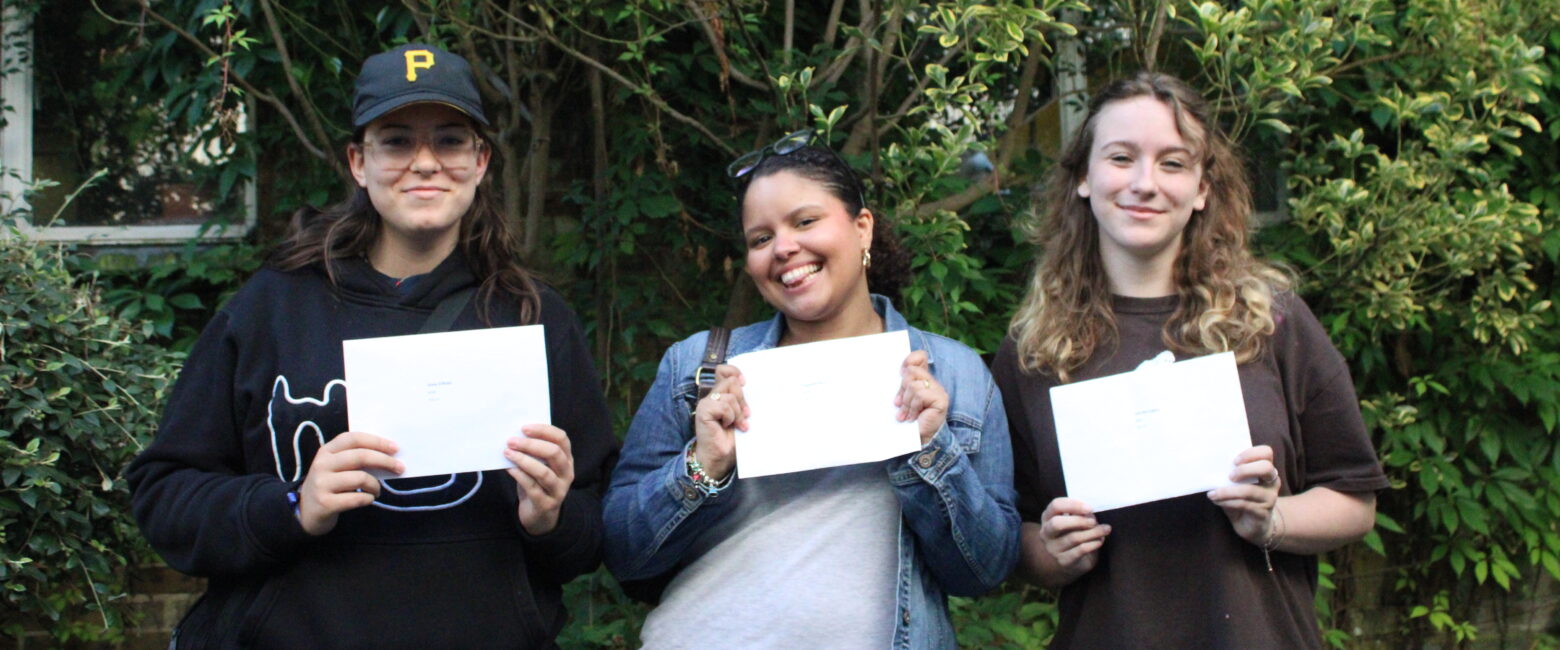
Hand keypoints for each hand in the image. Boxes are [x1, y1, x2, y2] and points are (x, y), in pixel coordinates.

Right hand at [297, 432, 402, 535]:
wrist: (305, 512)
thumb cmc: (329, 485)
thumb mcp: (336, 467)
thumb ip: (355, 458)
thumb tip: (389, 455)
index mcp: (326, 451)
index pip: (354, 438)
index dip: (377, 441)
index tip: (395, 448)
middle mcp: (322, 464)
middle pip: (360, 456)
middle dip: (385, 461)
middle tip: (399, 468)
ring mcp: (322, 484)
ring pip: (360, 478)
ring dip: (376, 485)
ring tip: (377, 491)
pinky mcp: (325, 503)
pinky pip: (356, 499)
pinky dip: (368, 498)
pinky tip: (368, 499)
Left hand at [505, 424, 574, 535]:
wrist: (540, 516)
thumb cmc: (537, 484)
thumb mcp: (540, 466)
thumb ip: (533, 452)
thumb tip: (514, 436)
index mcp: (567, 459)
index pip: (561, 439)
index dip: (544, 431)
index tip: (524, 428)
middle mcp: (567, 473)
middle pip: (554, 453)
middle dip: (531, 444)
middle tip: (512, 441)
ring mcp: (558, 490)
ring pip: (544, 472)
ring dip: (523, 460)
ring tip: (508, 453)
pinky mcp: (546, 504)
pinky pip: (532, 487)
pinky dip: (519, 475)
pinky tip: (509, 468)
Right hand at [692, 364, 746, 482]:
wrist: (720, 457)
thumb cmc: (731, 438)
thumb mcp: (740, 414)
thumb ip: (741, 399)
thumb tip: (746, 384)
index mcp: (720, 394)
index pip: (724, 371)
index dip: (735, 372)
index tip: (745, 383)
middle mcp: (712, 396)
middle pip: (732, 382)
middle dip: (743, 400)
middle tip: (745, 416)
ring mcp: (706, 403)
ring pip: (730, 396)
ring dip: (738, 413)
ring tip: (738, 425)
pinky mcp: (703, 411)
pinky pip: (723, 406)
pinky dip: (730, 417)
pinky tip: (727, 426)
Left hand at [895, 350, 948, 445]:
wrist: (917, 440)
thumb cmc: (908, 420)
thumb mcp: (902, 398)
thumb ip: (902, 384)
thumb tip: (900, 370)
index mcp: (924, 379)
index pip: (919, 357)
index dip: (909, 360)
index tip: (900, 372)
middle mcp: (933, 382)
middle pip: (911, 371)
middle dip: (902, 389)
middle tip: (899, 404)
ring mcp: (939, 391)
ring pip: (914, 384)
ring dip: (906, 402)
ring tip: (905, 415)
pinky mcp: (941, 400)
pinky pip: (920, 394)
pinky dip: (913, 407)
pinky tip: (912, 417)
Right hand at [1036, 498, 1110, 580]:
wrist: (1072, 560)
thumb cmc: (1074, 533)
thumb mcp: (1075, 520)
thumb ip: (1079, 514)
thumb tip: (1090, 513)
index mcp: (1048, 517)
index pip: (1055, 506)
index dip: (1073, 505)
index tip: (1089, 508)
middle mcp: (1046, 532)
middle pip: (1057, 523)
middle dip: (1079, 521)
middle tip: (1094, 521)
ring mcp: (1053, 548)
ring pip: (1073, 538)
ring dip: (1093, 532)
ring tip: (1105, 529)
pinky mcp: (1063, 561)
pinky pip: (1080, 550)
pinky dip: (1093, 544)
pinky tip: (1100, 540)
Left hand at [1207, 445, 1281, 546]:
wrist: (1254, 525)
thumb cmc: (1242, 499)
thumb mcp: (1236, 484)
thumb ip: (1230, 474)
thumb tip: (1209, 467)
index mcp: (1266, 470)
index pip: (1266, 452)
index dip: (1251, 453)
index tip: (1234, 460)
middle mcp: (1272, 482)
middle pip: (1266, 468)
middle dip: (1245, 470)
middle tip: (1230, 476)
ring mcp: (1269, 498)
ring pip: (1250, 490)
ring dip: (1227, 491)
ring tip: (1213, 494)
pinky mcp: (1263, 512)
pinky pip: (1244, 504)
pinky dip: (1227, 502)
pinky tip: (1217, 501)